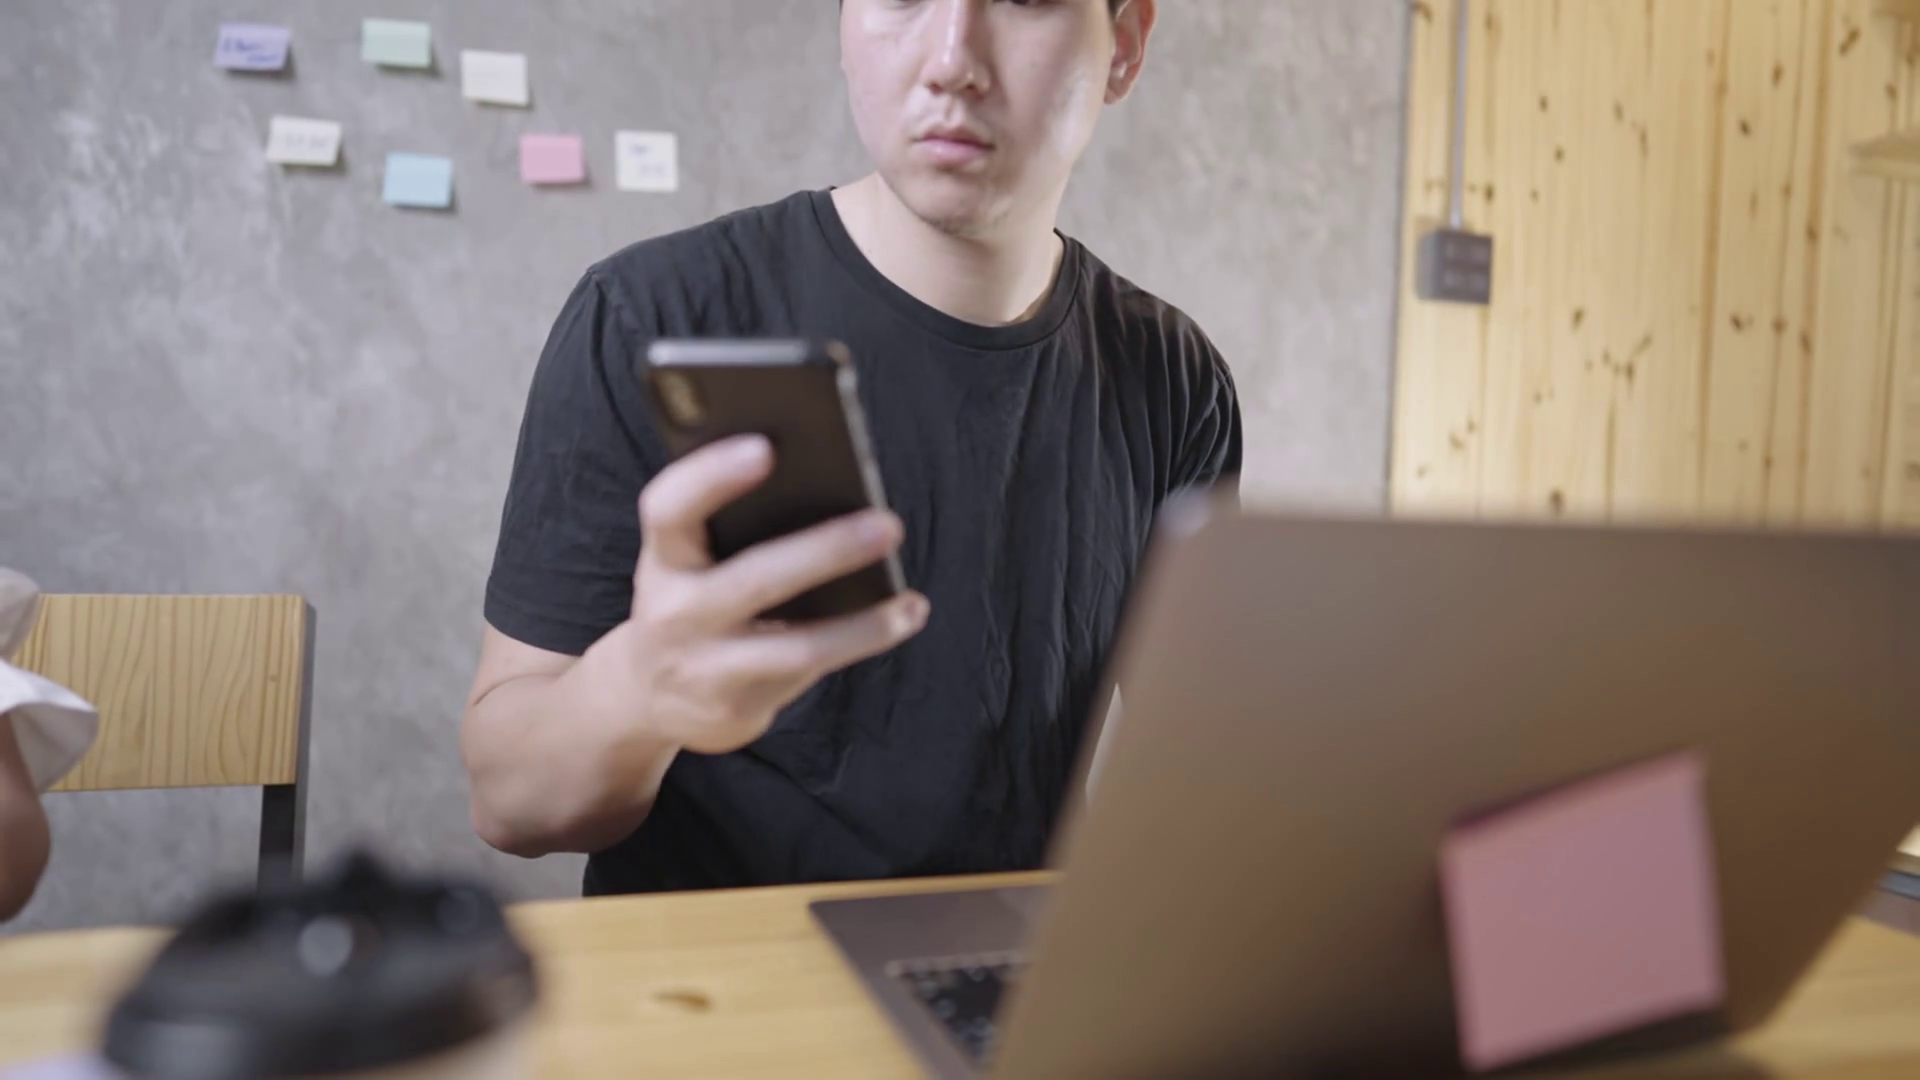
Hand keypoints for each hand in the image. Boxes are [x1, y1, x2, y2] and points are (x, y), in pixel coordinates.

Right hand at [603, 435, 928, 754]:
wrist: (648, 695)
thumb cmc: (689, 600)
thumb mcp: (688, 560)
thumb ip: (730, 525)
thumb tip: (830, 483)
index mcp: (664, 557)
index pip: (669, 508)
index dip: (711, 475)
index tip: (765, 448)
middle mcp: (675, 613)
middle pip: (753, 579)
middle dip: (826, 551)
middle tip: (889, 523)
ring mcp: (708, 666)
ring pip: (796, 646)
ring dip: (863, 624)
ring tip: (911, 601)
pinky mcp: (738, 706)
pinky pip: (811, 673)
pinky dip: (863, 642)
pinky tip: (904, 616)